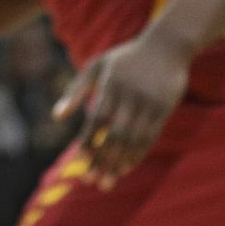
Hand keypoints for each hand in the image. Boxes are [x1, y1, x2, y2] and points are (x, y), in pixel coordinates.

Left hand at [52, 34, 191, 184]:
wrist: (168, 44)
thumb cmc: (126, 58)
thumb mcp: (97, 66)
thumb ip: (75, 91)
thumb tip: (56, 118)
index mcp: (112, 85)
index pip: (97, 120)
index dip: (89, 142)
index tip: (81, 161)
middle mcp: (132, 95)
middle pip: (116, 134)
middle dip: (103, 160)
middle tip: (91, 181)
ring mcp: (150, 102)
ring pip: (134, 139)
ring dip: (120, 162)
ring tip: (109, 180)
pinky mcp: (165, 108)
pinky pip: (151, 136)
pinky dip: (138, 154)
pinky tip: (127, 167)